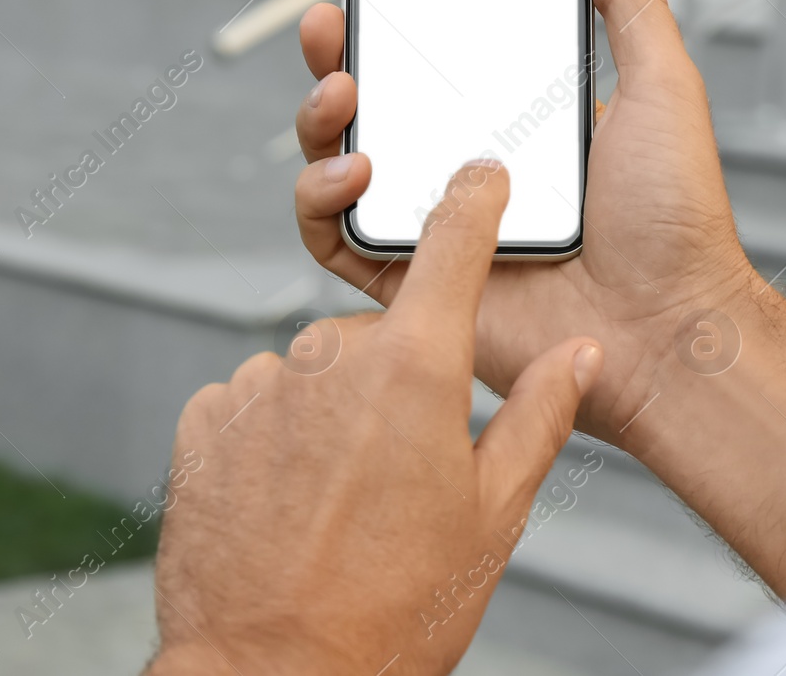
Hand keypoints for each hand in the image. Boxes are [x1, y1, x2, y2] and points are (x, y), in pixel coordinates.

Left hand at [147, 162, 603, 674]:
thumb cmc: (391, 611)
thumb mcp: (493, 516)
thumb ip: (539, 418)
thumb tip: (580, 358)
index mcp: (416, 370)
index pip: (453, 247)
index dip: (472, 202)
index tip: (481, 175)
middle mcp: (331, 358)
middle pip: (382, 336)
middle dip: (397, 385)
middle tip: (402, 472)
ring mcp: (259, 386)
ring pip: (315, 370)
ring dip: (332, 413)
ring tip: (340, 500)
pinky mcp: (205, 421)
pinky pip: (254, 400)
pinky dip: (274, 434)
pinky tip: (289, 498)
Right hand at [294, 0, 752, 442]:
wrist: (667, 331)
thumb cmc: (676, 220)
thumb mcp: (661, 86)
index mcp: (517, 124)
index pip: (436, 63)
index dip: (394, 23)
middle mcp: (467, 171)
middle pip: (375, 108)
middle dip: (337, 59)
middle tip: (330, 25)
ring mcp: (435, 228)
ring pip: (342, 166)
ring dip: (320, 122)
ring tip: (339, 90)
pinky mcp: (413, 285)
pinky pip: (337, 242)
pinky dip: (320, 202)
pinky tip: (351, 170)